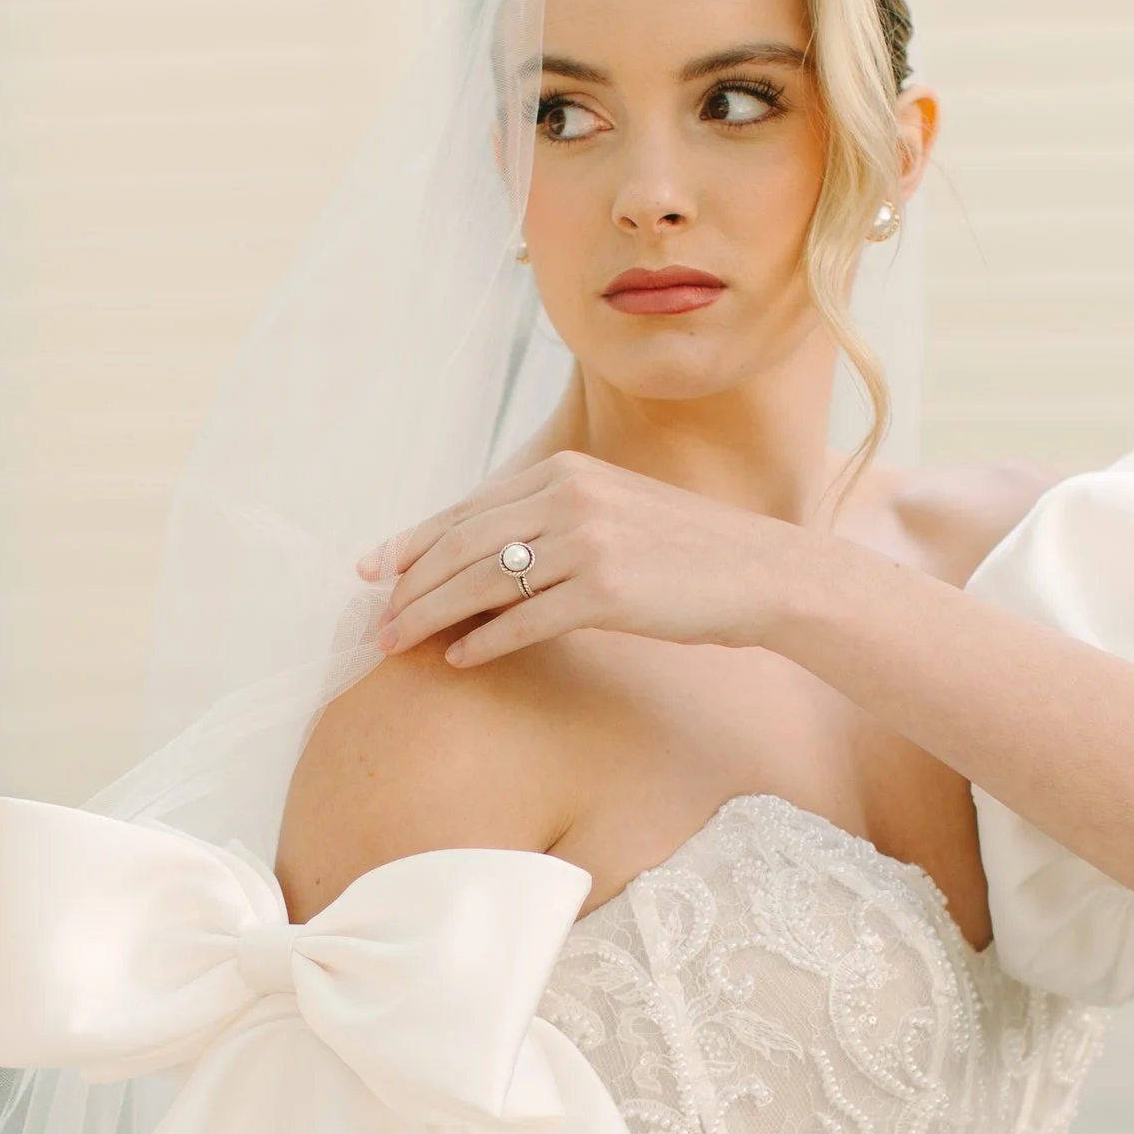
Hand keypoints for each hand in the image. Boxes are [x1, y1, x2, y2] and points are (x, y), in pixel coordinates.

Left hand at [366, 450, 803, 665]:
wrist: (761, 573)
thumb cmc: (685, 554)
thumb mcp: (612, 513)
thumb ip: (550, 522)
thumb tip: (482, 558)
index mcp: (563, 473)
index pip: (467, 510)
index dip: (412, 542)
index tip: (372, 570)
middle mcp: (569, 498)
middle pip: (462, 545)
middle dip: (410, 586)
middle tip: (375, 623)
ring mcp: (587, 543)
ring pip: (481, 582)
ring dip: (431, 616)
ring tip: (399, 644)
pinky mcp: (607, 591)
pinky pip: (525, 620)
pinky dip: (486, 643)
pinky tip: (459, 661)